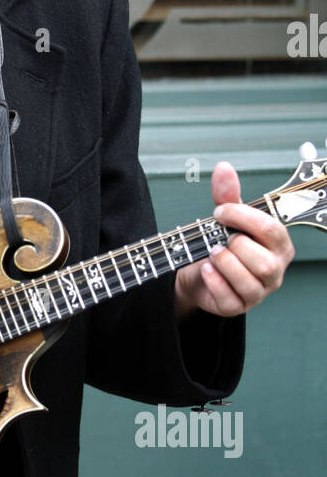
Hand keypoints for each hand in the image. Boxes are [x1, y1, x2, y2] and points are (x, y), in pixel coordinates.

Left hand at [173, 161, 294, 320]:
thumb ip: (228, 195)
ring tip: (211, 252)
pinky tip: (206, 269)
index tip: (219, 211)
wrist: (197, 271)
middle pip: (265, 262)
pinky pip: (230, 298)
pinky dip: (214, 281)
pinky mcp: (238, 307)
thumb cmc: (220, 242)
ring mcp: (258, 292)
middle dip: (236, 245)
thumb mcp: (224, 217)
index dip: (243, 218)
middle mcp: (274, 270)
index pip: (272, 230)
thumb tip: (224, 168)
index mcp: (278, 245)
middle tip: (218, 238)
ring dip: (225, 263)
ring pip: (250, 281)